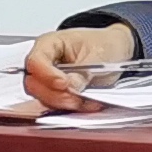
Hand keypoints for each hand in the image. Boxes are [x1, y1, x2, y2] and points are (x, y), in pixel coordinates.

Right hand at [22, 22, 136, 109]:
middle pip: (35, 84)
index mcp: (50, 44)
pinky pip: (56, 105)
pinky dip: (71, 107)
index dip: (47, 76)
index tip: (64, 83)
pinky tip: (87, 105)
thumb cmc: (105, 44)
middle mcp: (44, 63)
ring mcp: (48, 80)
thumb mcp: (99, 53)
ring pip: (43, 98)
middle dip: (56, 94)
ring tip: (85, 102)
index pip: (35, 62)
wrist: (116, 50)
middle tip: (75, 97)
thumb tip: (71, 87)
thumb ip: (83, 71)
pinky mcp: (56, 94)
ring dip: (64, 103)